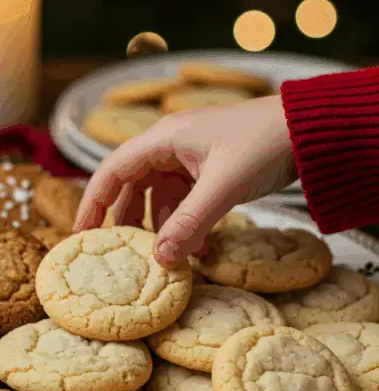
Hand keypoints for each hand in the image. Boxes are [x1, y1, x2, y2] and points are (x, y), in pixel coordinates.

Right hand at [73, 94, 295, 266]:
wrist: (311, 130)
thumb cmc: (264, 144)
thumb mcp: (222, 188)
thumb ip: (189, 224)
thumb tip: (160, 259)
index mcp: (163, 138)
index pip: (111, 171)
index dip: (92, 203)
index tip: (80, 236)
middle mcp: (170, 145)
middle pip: (132, 186)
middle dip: (127, 222)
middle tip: (120, 256)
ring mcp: (191, 158)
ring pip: (160, 198)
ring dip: (164, 228)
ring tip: (170, 258)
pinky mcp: (211, 170)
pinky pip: (187, 201)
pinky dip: (188, 224)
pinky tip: (201, 248)